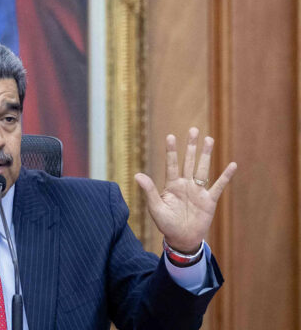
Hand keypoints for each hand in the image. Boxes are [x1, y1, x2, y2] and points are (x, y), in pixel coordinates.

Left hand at [135, 127, 236, 252]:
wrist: (182, 239)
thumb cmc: (166, 223)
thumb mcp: (155, 208)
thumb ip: (149, 191)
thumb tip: (137, 175)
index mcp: (171, 185)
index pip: (171, 164)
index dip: (171, 151)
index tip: (170, 136)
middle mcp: (185, 184)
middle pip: (188, 161)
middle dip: (191, 146)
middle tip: (193, 129)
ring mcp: (198, 191)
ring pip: (202, 169)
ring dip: (205, 155)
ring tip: (208, 139)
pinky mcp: (209, 201)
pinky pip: (218, 186)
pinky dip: (225, 176)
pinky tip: (232, 165)